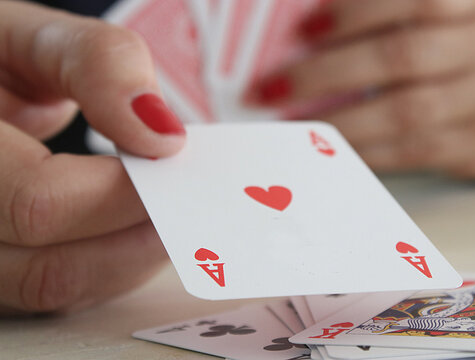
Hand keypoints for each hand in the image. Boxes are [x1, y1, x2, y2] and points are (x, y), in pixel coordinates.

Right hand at [0, 1, 184, 314]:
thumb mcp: (37, 37)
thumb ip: (100, 66)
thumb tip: (163, 133)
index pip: (40, 200)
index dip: (121, 192)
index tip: (172, 164)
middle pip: (50, 266)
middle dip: (139, 237)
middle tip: (189, 201)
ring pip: (58, 287)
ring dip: (132, 258)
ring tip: (172, 212)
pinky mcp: (6, 260)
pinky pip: (60, 285)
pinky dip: (113, 263)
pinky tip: (139, 228)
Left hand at [246, 0, 474, 178]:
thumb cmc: (440, 53)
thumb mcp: (419, 22)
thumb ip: (371, 23)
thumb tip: (297, 36)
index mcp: (468, 3)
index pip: (418, 0)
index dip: (356, 13)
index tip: (303, 30)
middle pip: (402, 57)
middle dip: (327, 74)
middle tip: (271, 89)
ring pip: (406, 112)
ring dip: (339, 121)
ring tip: (292, 125)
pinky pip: (411, 152)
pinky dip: (364, 150)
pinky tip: (329, 149)